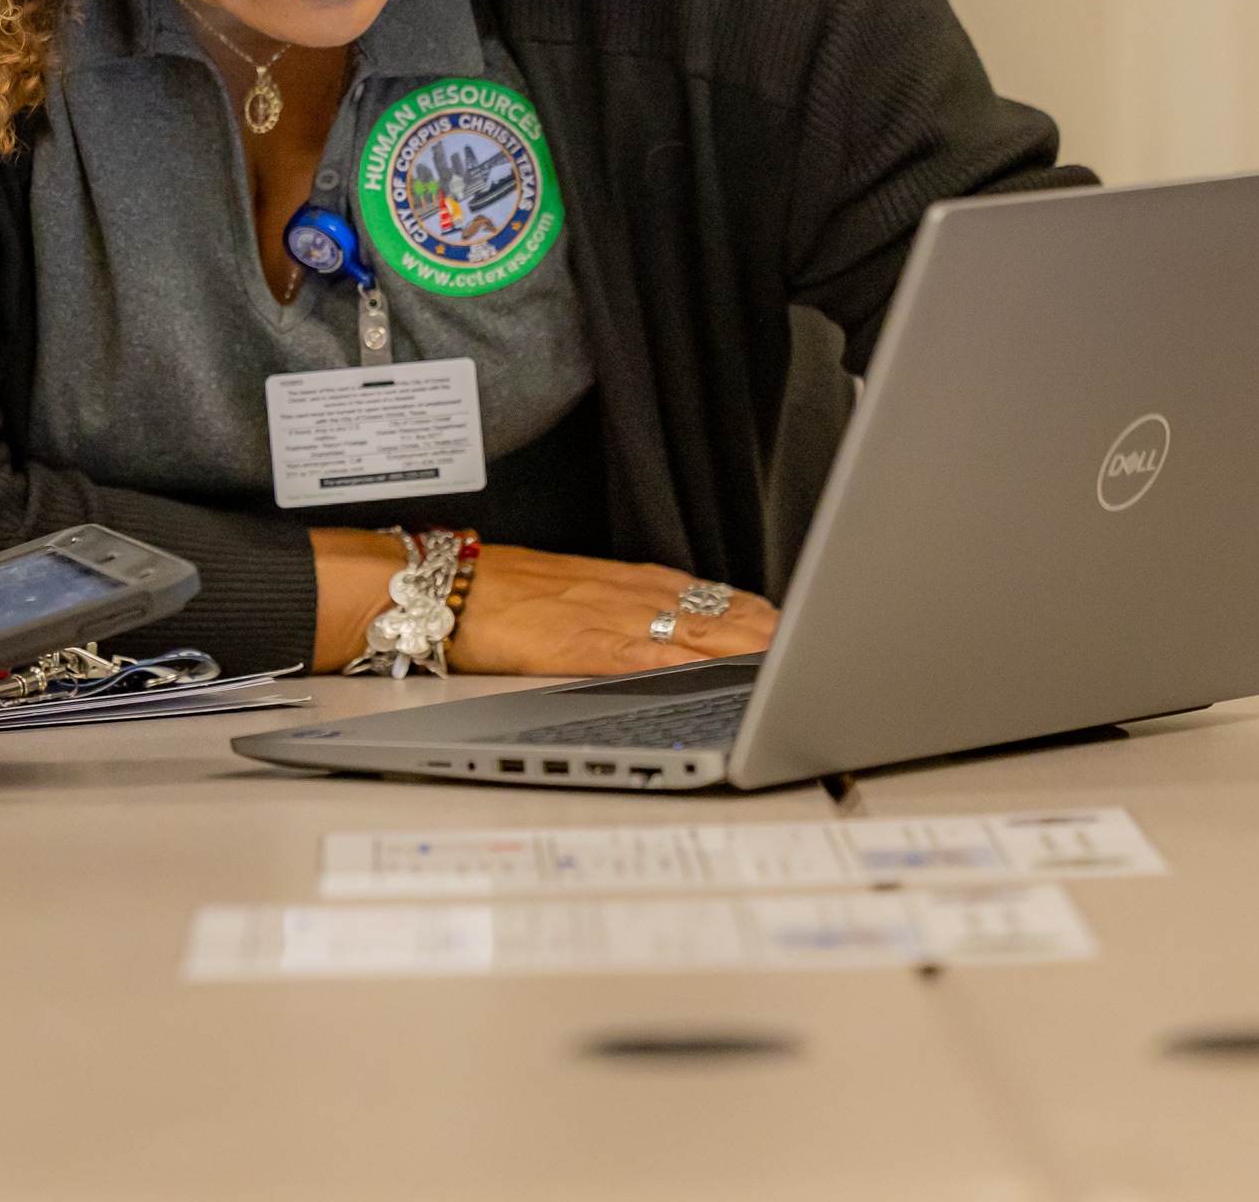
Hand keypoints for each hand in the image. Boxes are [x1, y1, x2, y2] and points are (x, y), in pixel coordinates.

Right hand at [445, 544, 777, 677]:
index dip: (752, 611)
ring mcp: (606, 618)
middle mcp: (624, 596)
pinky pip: (642, 655)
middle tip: (810, 646)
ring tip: (783, 662)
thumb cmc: (498, 592)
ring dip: (740, 648)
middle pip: (712, 613)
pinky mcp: (582, 646)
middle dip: (764, 632)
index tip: (788, 623)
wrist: (447, 588)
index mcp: (622, 582)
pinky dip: (682, 665)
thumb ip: (615, 604)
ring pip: (690, 631)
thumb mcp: (568, 588)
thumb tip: (657, 621)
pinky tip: (710, 675)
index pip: (706, 594)